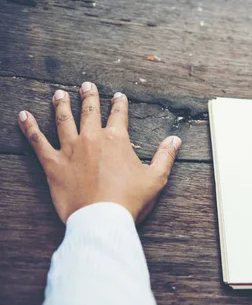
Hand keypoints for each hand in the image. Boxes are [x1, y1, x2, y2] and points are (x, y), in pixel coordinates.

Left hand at [18, 82, 181, 223]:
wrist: (102, 219)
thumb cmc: (130, 200)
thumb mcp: (156, 178)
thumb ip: (165, 156)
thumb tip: (175, 139)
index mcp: (117, 140)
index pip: (119, 115)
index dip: (119, 104)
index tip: (119, 96)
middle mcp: (92, 138)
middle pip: (89, 111)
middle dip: (89, 96)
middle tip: (86, 85)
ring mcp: (71, 149)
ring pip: (63, 120)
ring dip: (62, 105)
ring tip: (59, 94)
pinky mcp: (53, 164)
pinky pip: (38, 142)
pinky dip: (29, 128)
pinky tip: (23, 116)